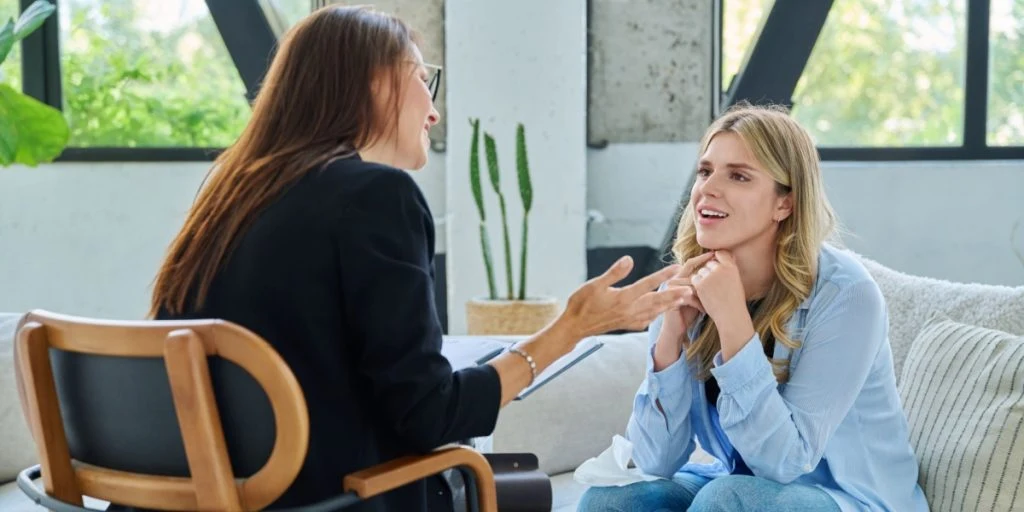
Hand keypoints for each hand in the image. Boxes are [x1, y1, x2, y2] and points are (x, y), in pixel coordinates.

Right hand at [558, 256, 686, 341]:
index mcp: (623, 298)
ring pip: (655, 311)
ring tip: (684, 299)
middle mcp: (629, 310)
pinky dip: (657, 315)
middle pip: (657, 300)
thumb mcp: (594, 284)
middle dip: (675, 294)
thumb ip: (614, 272)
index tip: (676, 268)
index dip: (662, 276)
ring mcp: (629, 319)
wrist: (574, 327)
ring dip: (670, 304)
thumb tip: (629, 259)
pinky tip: (662, 312)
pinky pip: (647, 320)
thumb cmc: (582, 303)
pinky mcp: (626, 324)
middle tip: (691, 288)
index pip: (647, 284)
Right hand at [653, 252, 712, 369]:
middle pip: (687, 267)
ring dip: (703, 284)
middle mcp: (672, 282)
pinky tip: (705, 308)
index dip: (703, 258)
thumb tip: (720, 272)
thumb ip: (703, 285)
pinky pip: (686, 298)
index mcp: (679, 278)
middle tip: (716, 259)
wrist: (676, 329)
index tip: (716, 254)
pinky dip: (697, 302)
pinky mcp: (670, 302)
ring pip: (688, 281)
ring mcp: (670, 291)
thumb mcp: (697, 296)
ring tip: (715, 283)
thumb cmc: (688, 312)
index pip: (691, 263)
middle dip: (702, 262)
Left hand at [690, 250, 753, 359]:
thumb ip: (728, 267)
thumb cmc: (734, 300)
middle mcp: (721, 268)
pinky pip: (694, 278)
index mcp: (732, 266)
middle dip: (710, 271)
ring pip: (701, 271)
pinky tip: (704, 293)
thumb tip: (719, 255)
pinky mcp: (701, 283)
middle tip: (714, 284)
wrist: (730, 315)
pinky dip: (697, 285)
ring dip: (703, 278)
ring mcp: (710, 275)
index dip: (717, 259)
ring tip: (712, 291)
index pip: (721, 253)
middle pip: (709, 263)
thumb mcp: (736, 280)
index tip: (716, 266)